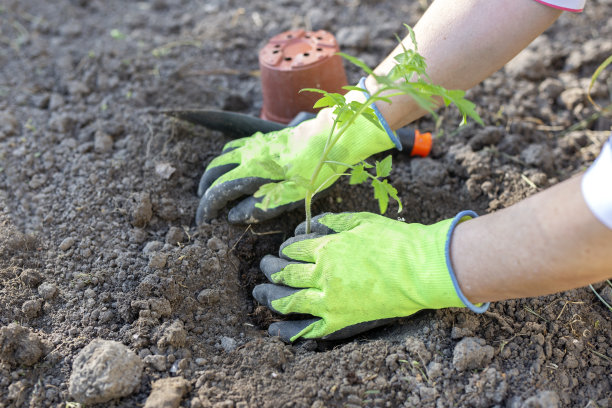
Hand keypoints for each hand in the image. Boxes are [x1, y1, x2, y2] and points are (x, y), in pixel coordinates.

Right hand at [196, 93, 395, 224]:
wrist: (329, 139)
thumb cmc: (313, 171)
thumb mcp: (290, 197)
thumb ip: (259, 208)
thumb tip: (233, 216)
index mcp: (250, 172)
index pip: (218, 191)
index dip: (207, 207)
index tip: (204, 221)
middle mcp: (246, 155)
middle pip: (214, 173)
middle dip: (206, 191)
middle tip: (206, 207)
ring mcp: (253, 144)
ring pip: (221, 157)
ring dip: (213, 174)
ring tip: (214, 188)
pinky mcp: (262, 137)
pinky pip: (235, 146)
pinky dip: (225, 158)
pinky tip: (231, 164)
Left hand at [253, 212, 486, 341]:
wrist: (421, 269)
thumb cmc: (395, 241)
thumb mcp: (361, 221)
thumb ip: (332, 222)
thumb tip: (312, 224)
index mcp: (326, 248)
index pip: (293, 249)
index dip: (285, 249)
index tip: (284, 250)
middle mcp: (322, 274)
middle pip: (284, 274)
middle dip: (270, 270)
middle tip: (264, 268)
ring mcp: (330, 300)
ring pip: (289, 301)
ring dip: (270, 298)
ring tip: (259, 294)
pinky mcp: (341, 320)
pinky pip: (309, 330)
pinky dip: (289, 332)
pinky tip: (274, 331)